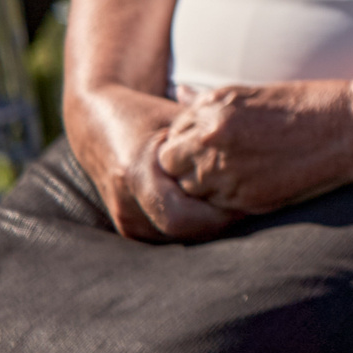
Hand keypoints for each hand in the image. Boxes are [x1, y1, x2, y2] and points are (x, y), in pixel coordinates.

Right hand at [69, 84, 237, 242]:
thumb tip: (255, 147)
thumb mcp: (177, 119)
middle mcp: (126, 205)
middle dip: (221, 219)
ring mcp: (125, 221)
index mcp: (135, 175)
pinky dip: (195, 223)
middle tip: (252, 201)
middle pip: (186, 231)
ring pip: (181, 237)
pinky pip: (171, 235)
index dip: (220, 212)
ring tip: (235, 200)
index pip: (183, 217)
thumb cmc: (145, 115)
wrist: (97, 125)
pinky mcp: (130, 228)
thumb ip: (208, 139)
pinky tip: (213, 205)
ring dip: (210, 223)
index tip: (251, 196)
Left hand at [154, 79, 352, 215]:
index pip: (173, 133)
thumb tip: (179, 94)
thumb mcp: (255, 92)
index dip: (190, 140)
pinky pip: (215, 206)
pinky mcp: (245, 198)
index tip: (214, 143)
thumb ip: (211, 101)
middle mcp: (212, 138)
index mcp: (214, 108)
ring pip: (189, 188)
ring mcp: (225, 170)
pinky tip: (252, 184)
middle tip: (217, 162)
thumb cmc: (309, 105)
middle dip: (186, 164)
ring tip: (237, 174)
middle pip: (170, 162)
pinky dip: (226, 200)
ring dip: (205, 185)